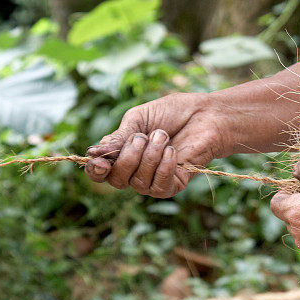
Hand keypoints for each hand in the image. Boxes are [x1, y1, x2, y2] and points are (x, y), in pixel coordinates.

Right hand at [84, 93, 230, 197]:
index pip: (100, 172)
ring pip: (137, 182)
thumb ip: (119, 136)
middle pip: (116, 179)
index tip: (100, 160)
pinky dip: (164, 166)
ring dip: (150, 155)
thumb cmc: (174, 113)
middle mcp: (136, 171)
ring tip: (164, 137)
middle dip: (128, 156)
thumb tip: (93, 153)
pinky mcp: (173, 186)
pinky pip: (158, 186)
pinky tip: (173, 152)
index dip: (95, 170)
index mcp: (123, 154)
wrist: (206, 115)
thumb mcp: (139, 119)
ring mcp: (154, 181)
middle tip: (144, 136)